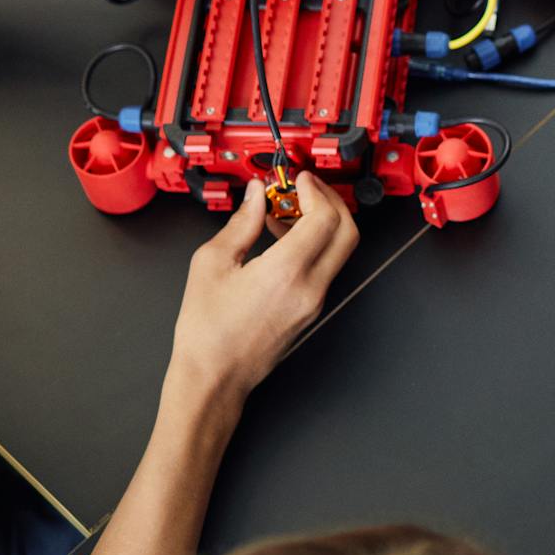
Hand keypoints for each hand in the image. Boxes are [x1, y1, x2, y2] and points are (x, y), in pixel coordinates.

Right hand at [166, 176, 358, 406]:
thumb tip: (255, 196)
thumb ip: (241, 223)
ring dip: (323, 223)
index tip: (299, 178)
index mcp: (287, 272)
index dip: (315, 190)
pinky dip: (314, 246)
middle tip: (306, 187)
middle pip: (347, 232)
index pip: (324, 218)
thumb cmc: (207, 330)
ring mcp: (315, 301)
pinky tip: (283, 239)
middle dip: (331, 202)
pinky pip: (325, 268)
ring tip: (286, 211)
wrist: (214, 376)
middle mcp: (311, 287)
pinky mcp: (312, 310)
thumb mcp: (212, 263)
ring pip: (339, 251)